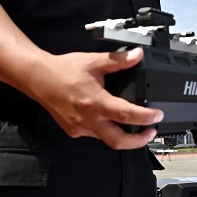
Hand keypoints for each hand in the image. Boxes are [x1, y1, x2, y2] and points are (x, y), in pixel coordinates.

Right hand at [24, 47, 162, 149]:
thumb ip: (118, 60)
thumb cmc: (63, 70)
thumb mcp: (94, 61)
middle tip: (151, 133)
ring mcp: (80, 128)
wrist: (38, 78)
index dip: (146, 118)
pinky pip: (95, 136)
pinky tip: (112, 122)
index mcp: (95, 102)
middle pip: (118, 141)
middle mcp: (87, 119)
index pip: (126, 115)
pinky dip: (107, 131)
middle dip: (139, 141)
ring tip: (136, 127)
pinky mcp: (73, 131)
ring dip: (123, 137)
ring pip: (106, 140)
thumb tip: (137, 55)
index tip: (158, 116)